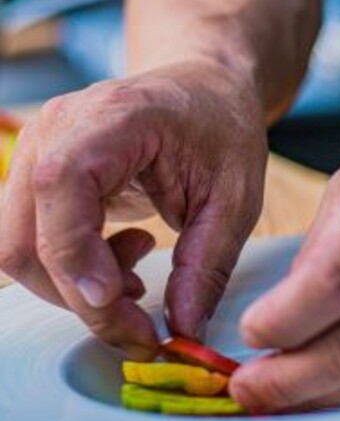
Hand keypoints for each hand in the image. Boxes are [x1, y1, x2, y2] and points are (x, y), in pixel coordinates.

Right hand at [0, 61, 266, 358]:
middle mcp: (58, 128)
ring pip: (19, 248)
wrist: (206, 88)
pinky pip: (32, 239)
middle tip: (144, 321)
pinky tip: (129, 252)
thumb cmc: (223, 128)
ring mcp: (39, 149)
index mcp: (112, 118)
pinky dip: (72, 267)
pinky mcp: (39, 173)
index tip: (123, 306)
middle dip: (80, 296)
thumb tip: (182, 332)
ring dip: (75, 286)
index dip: (78, 258)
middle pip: (26, 236)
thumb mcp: (236, 196)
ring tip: (142, 275)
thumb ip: (209, 264)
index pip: (61, 189)